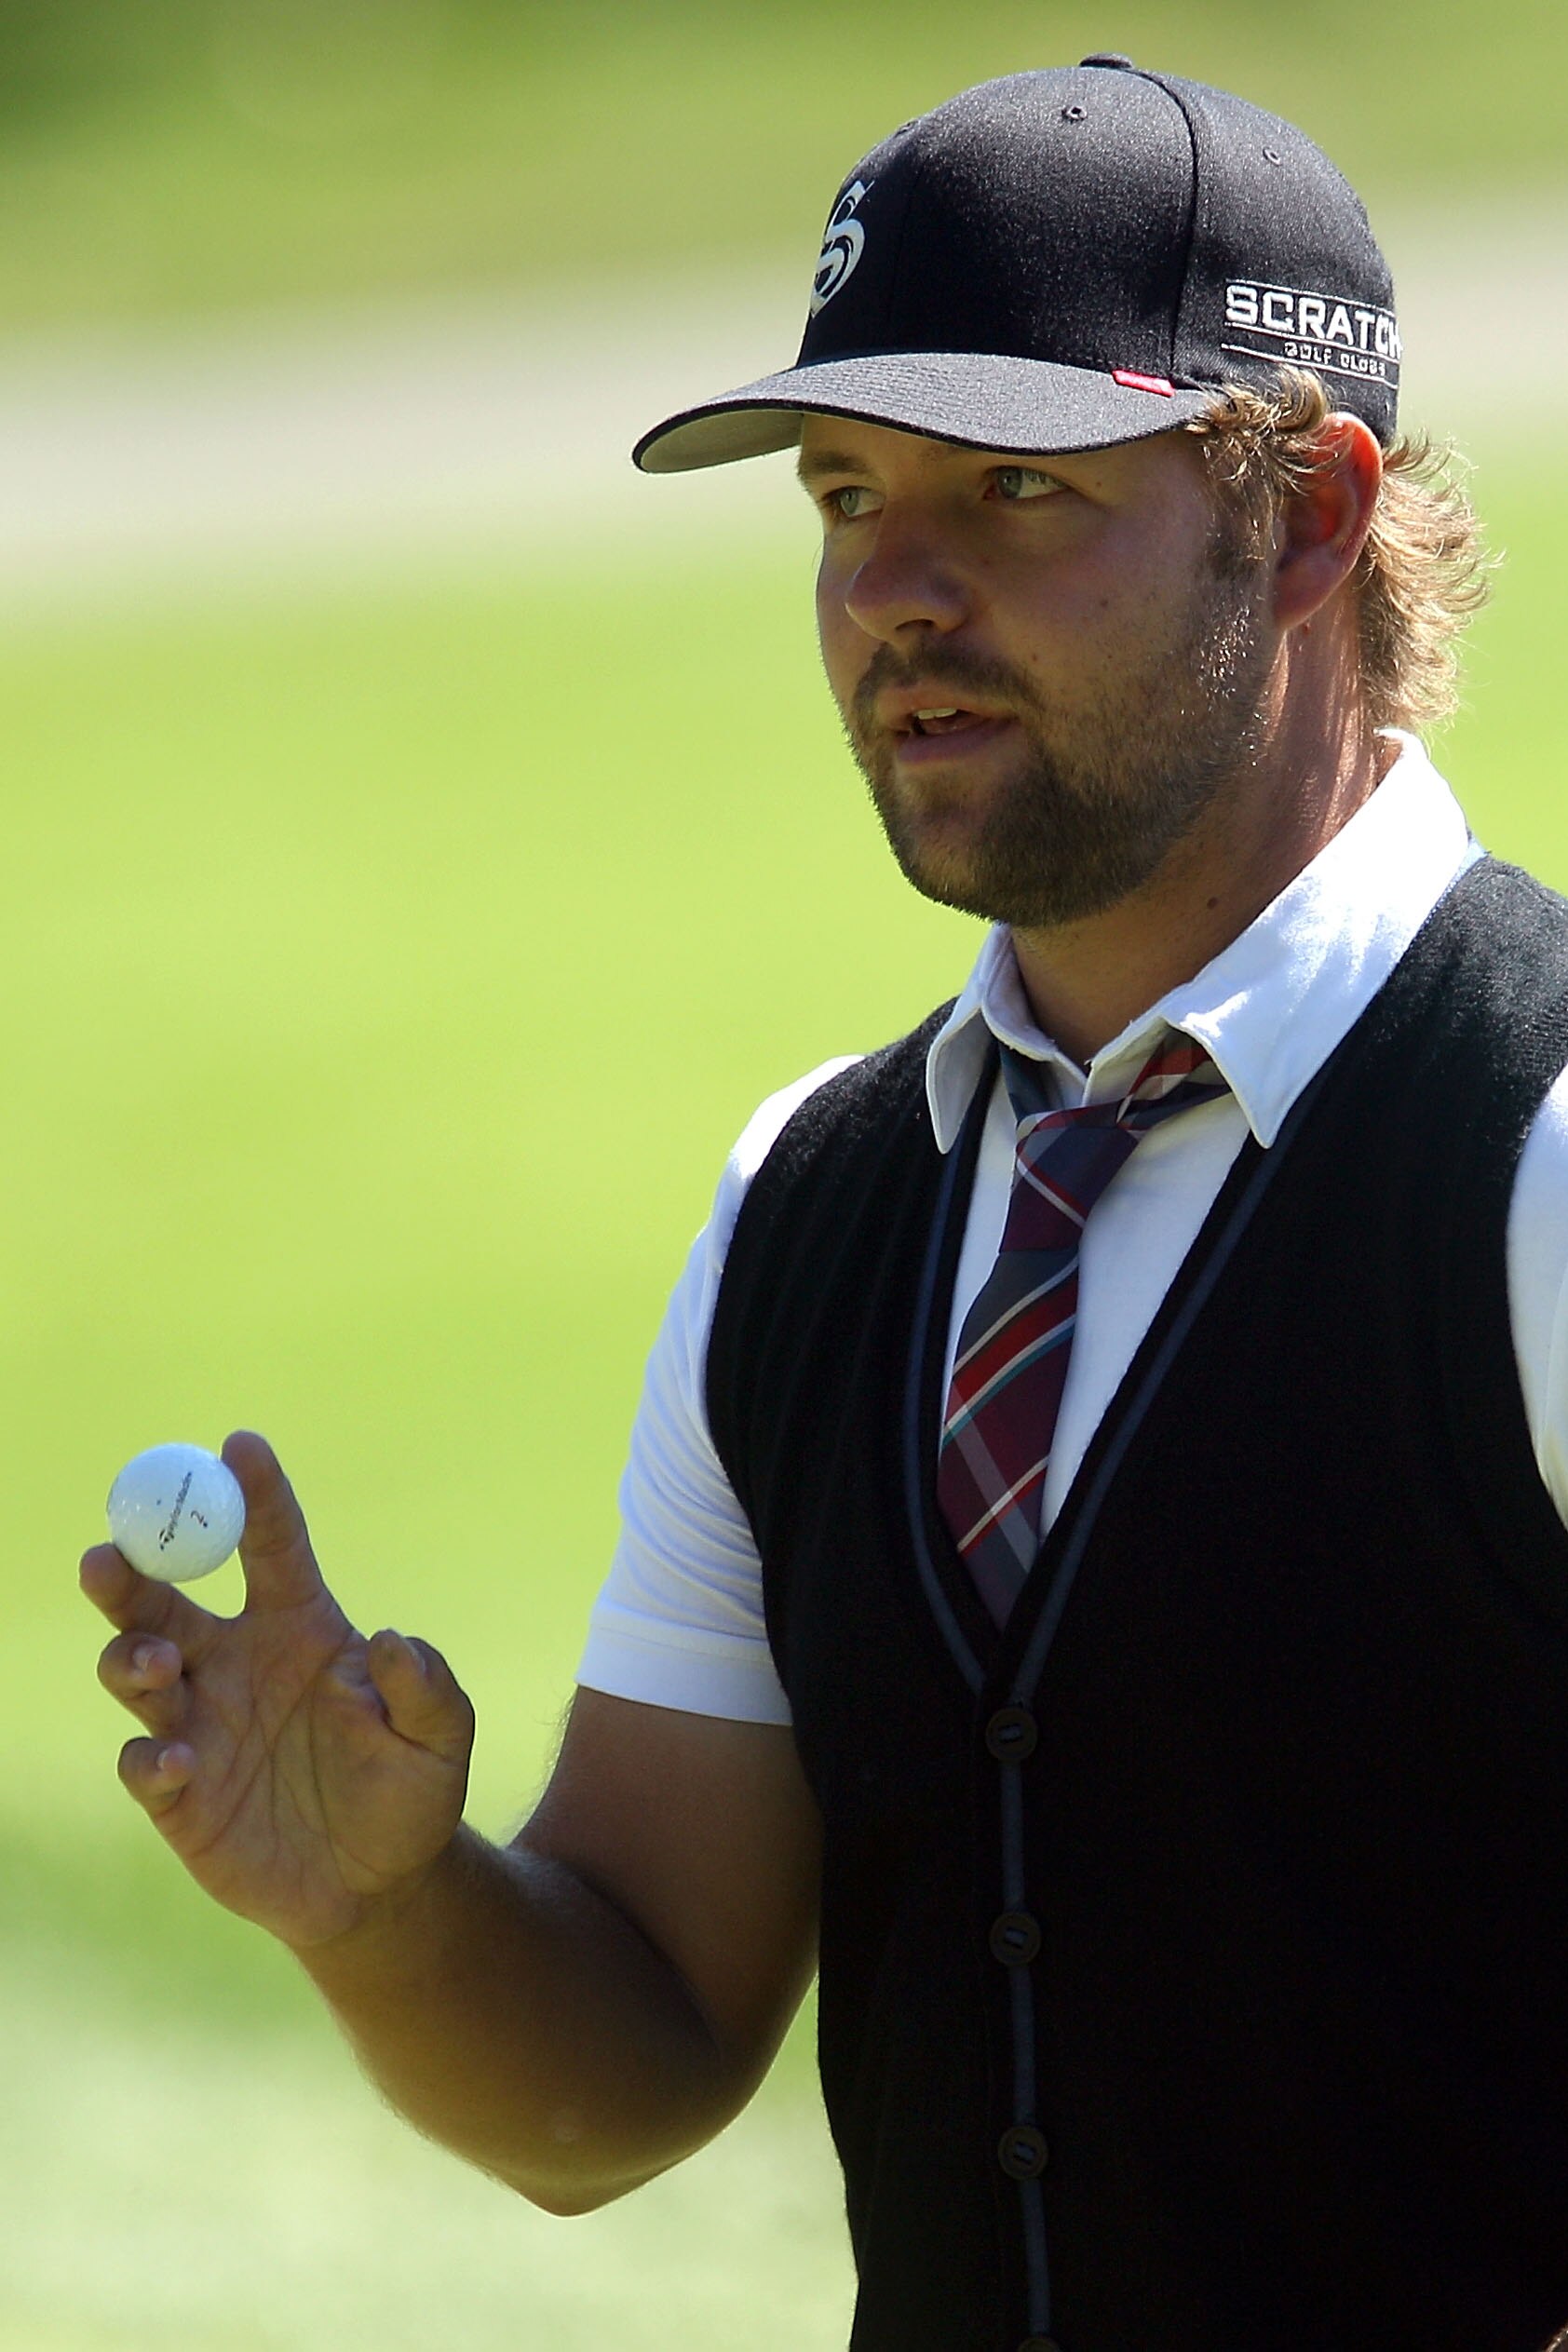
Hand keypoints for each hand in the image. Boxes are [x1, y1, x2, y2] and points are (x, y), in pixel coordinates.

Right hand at [82, 1431, 473, 1951]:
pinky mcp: (177, 1794)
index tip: (238, 1445)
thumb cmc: (412, 1794)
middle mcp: (236, 1663)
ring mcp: (199, 1725)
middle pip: (167, 1597)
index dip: (254, 1494)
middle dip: (131, 1570)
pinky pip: (143, 1763)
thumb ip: (427, 1687)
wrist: (381, 1888)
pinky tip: (177, 1761)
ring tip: (154, 1661)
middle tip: (109, 1553)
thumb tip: (390, 1640)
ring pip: (136, 1668)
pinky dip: (150, 1758)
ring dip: (130, 1656)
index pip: (270, 1545)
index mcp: (299, 1628)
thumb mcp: (443, 1740)